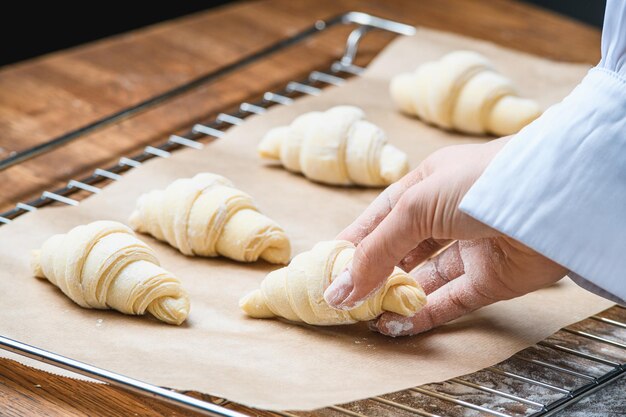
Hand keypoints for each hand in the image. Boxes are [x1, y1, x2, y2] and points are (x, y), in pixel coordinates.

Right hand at [323, 137, 566, 335]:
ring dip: (395, 298)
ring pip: (423, 280)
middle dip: (372, 274)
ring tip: (367, 317)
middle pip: (399, 251)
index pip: (379, 218)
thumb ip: (376, 251)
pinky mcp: (490, 279)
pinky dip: (423, 315)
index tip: (328, 270)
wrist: (550, 198)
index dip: (353, 243)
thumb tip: (340, 290)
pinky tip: (396, 325)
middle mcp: (445, 216)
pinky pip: (450, 301)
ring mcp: (468, 248)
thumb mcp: (413, 208)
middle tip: (345, 301)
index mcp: (425, 186)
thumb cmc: (477, 183)